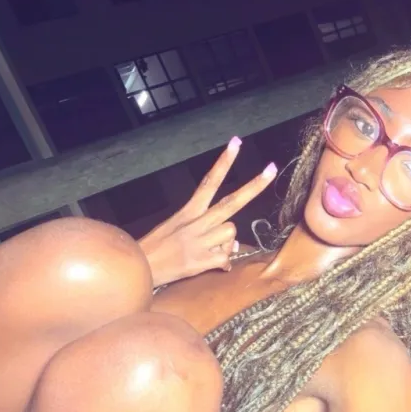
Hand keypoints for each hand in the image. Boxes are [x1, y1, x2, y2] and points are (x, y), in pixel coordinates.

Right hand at [138, 138, 276, 287]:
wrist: (138, 268)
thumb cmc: (157, 248)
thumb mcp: (177, 230)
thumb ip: (207, 232)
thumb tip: (234, 242)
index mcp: (188, 211)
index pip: (210, 181)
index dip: (224, 162)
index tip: (237, 142)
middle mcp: (196, 223)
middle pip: (232, 201)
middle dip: (255, 185)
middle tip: (272, 168)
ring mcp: (200, 242)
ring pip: (232, 233)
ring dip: (226, 243)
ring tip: (209, 250)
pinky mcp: (200, 261)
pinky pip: (226, 258)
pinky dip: (222, 264)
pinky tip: (210, 265)